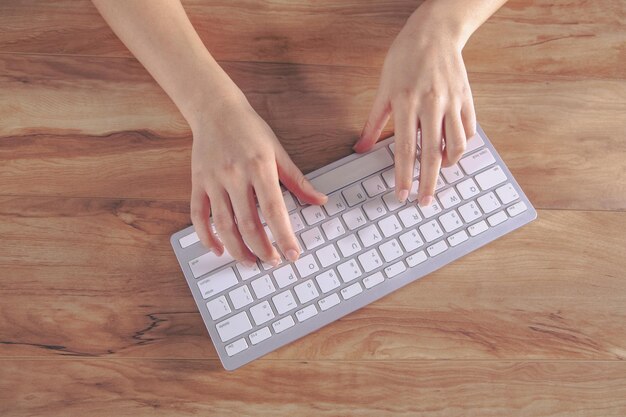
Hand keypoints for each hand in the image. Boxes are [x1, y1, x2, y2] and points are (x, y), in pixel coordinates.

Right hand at [190, 93, 327, 266]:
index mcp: (259, 167)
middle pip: (248, 223)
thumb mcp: (278, 151)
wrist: (215, 109)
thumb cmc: (249, 129)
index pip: (274, 210)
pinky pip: (199, 216)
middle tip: (272, 262)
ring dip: (237, 249)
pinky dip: (206, 236)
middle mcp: (235, 176)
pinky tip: (218, 249)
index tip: (292, 254)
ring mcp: (214, 181)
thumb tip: (320, 201)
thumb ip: (298, 180)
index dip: (283, 236)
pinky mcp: (198, 183)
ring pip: (223, 225)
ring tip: (250, 262)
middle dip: (262, 249)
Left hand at [353, 10, 476, 206]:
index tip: (402, 194)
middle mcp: (431, 104)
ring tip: (439, 173)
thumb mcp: (383, 89)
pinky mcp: (467, 98)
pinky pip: (469, 130)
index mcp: (406, 103)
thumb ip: (372, 123)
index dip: (404, 176)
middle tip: (425, 202)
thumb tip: (360, 149)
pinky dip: (462, 145)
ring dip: (448, 164)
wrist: (434, 33)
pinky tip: (453, 150)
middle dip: (429, 183)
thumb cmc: (404, 59)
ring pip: (456, 144)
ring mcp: (452, 102)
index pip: (405, 149)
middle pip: (432, 154)